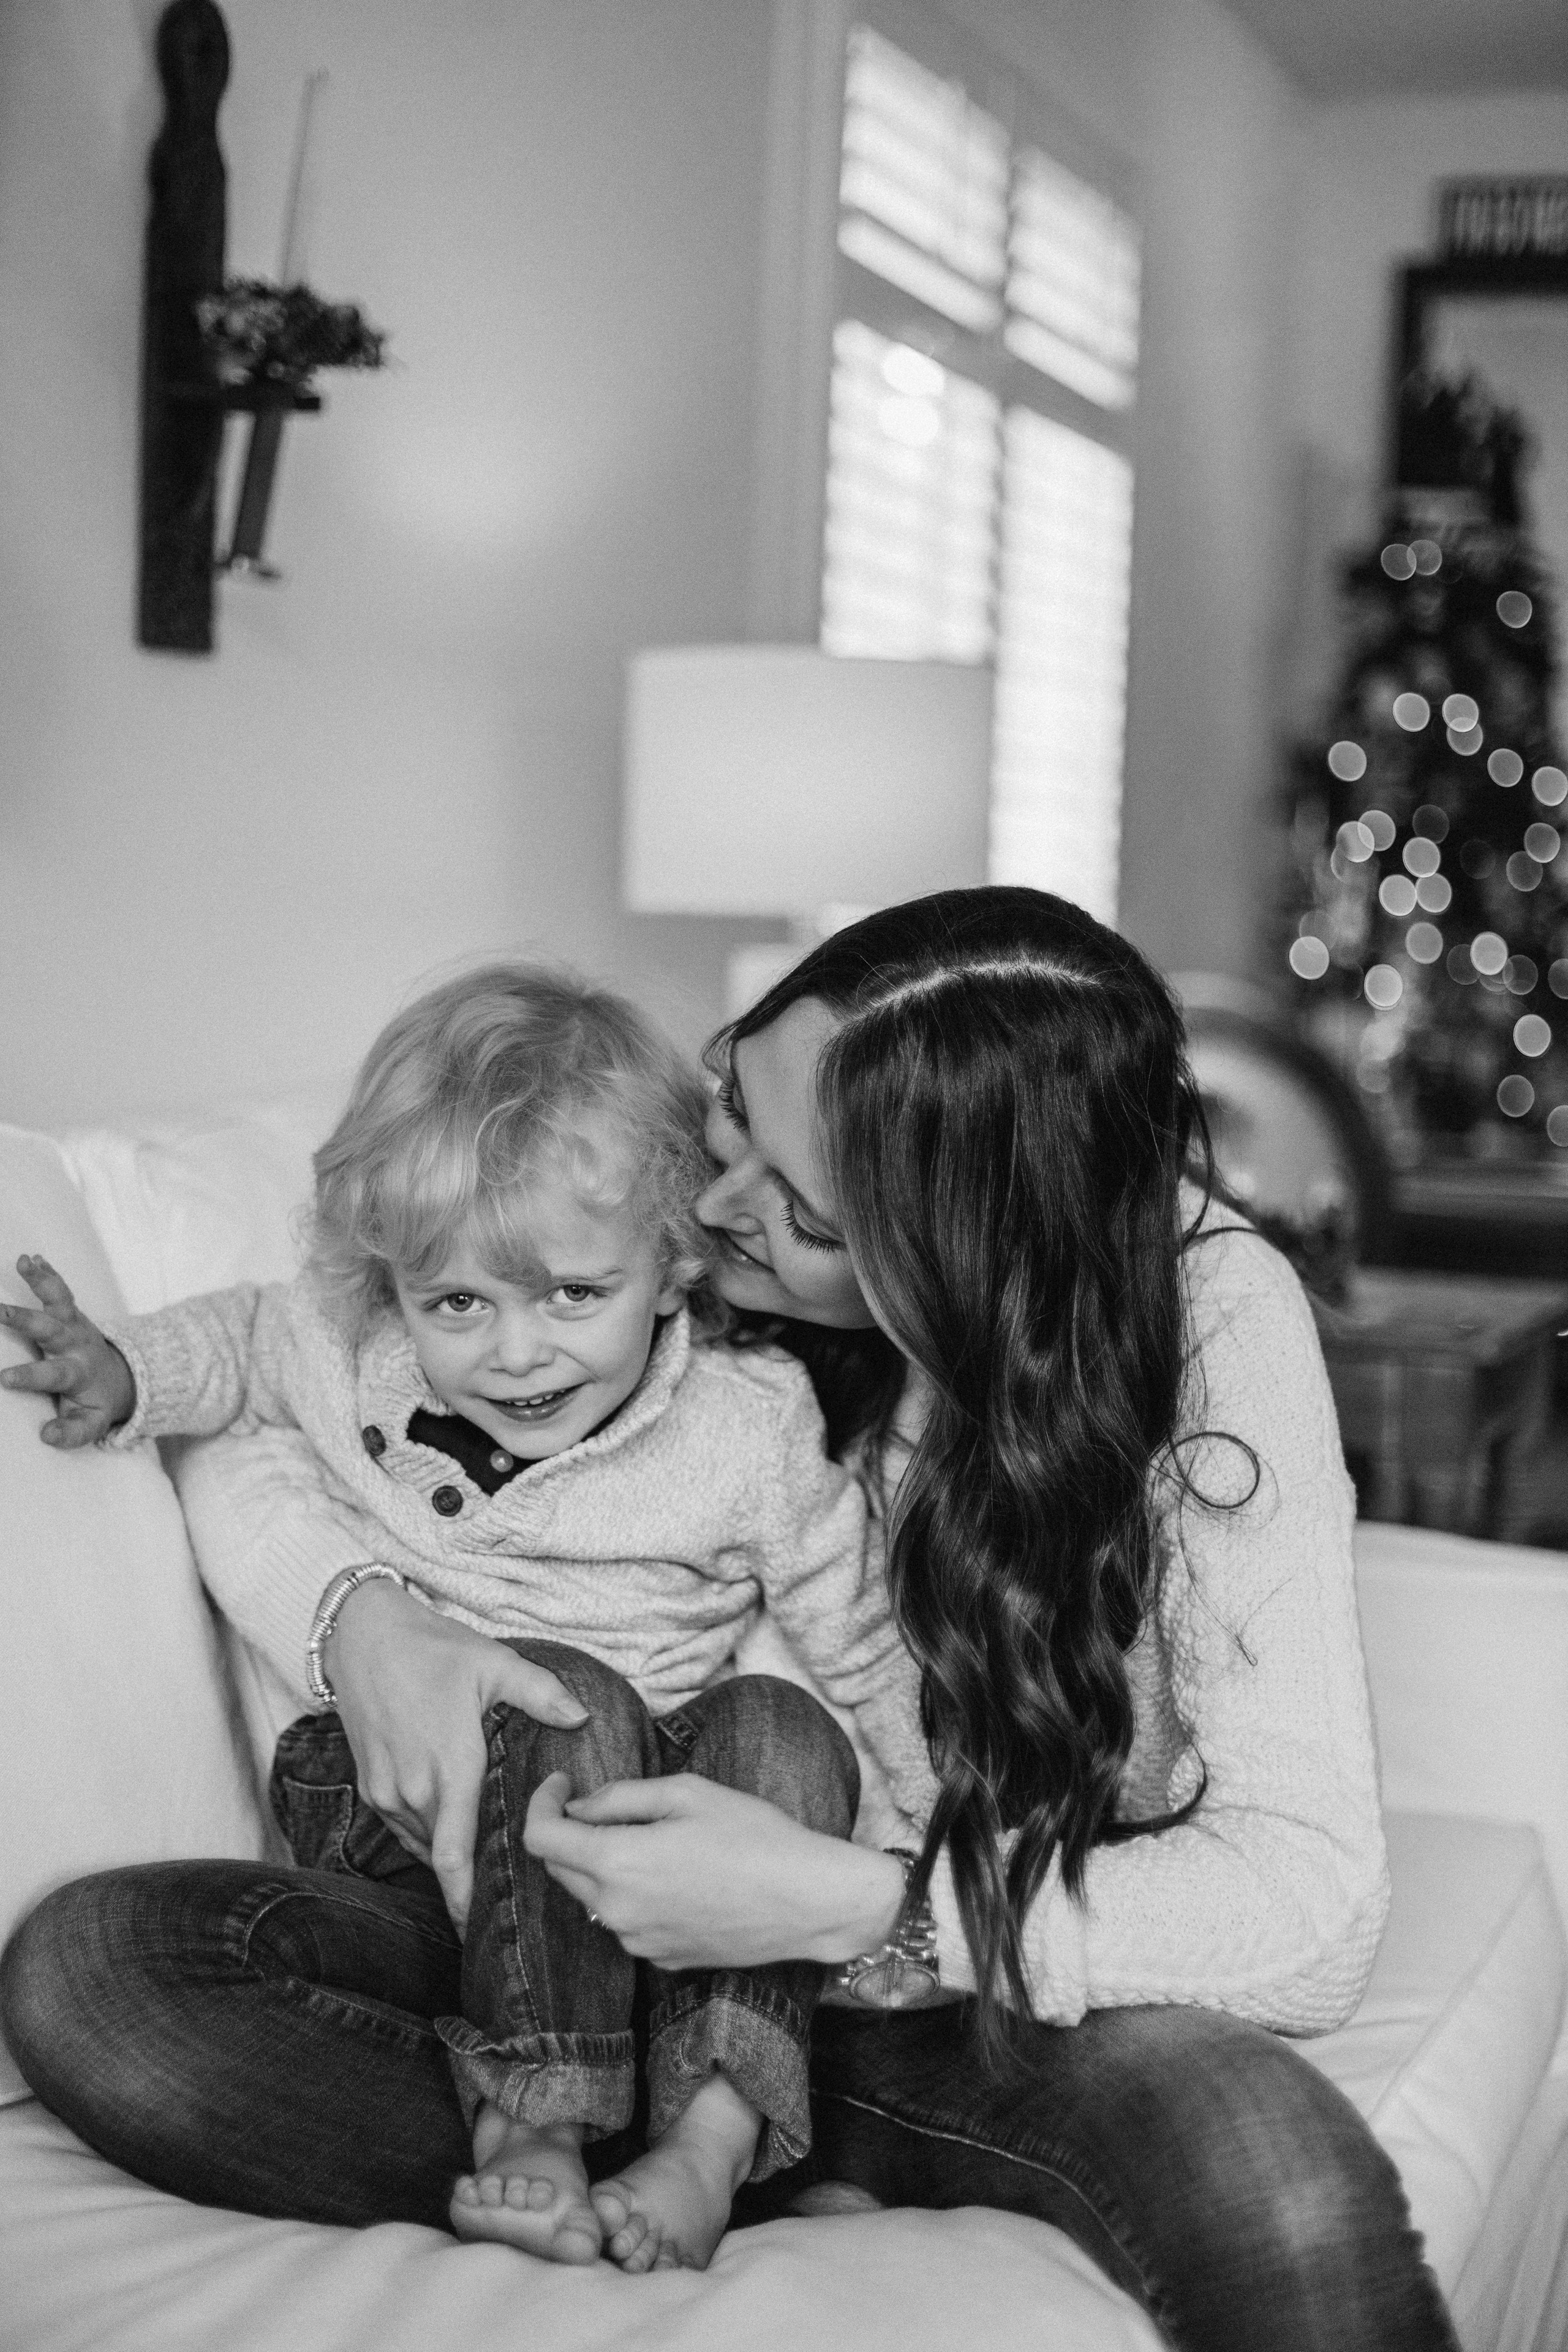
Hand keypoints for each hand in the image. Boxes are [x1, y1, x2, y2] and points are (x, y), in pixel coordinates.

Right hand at [0, 1255, 135, 1444]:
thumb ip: (72, 1432)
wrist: (121, 1378)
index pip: (53, 1374)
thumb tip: (47, 1436)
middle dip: (26, 1319)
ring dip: (41, 1281)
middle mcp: (77, 1344)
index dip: (30, 1377)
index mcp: (79, 1374)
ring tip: (23, 1262)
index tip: (3, 1377)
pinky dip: (46, 1273)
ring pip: (59, 1301)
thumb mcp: (91, 1424)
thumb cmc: (97, 1403)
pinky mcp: (71, 1313)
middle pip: (52, 1330)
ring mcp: (75, 1325)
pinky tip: (29, 1258)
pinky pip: (59, 1290)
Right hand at [327, 1576, 588, 1934]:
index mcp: (449, 1769)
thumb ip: (542, 1695)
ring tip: (482, 1858)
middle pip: (444, 1854)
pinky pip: (402, 1826)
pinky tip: (450, 1823)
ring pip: (423, 1841)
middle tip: (506, 1884)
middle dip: (470, 1875)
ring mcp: (385, 1791)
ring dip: (449, 1852)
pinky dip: (427, 1833)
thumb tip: (583, 1718)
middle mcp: (412, 1790)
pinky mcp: (369, 1785)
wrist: (362, 1636)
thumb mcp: (494, 1663)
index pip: (453, 1857)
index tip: (478, 1931)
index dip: (464, 1900)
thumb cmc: (433, 1648)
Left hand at [523, 1772, 905, 1970]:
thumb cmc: (754, 1835)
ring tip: (656, 1841)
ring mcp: (638, 1942)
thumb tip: (578, 1807)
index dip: (542, 1802)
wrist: (808, 1900)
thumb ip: (620, 1797)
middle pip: (562, 1869)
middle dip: (572, 1833)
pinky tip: (677, 1877)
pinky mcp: (661, 1960)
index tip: (561, 1783)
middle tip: (610, 1805)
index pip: (541, 1838)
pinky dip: (634, 1895)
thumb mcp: (687, 1792)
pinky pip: (627, 1922)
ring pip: (594, 1897)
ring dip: (605, 1866)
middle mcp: (616, 1911)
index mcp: (617, 1863)